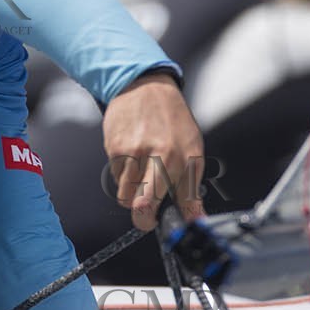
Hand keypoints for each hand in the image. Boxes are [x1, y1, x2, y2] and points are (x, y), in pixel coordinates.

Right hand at [103, 71, 205, 230]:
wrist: (145, 86)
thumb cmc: (173, 121)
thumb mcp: (192, 152)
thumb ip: (192, 190)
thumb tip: (196, 220)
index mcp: (180, 159)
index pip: (171, 203)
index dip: (162, 220)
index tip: (158, 223)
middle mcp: (155, 156)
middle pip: (140, 205)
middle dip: (142, 217)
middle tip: (144, 215)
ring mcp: (132, 152)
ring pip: (124, 194)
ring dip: (132, 192)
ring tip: (142, 174)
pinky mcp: (113, 147)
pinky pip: (115, 177)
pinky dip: (122, 175)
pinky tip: (132, 158)